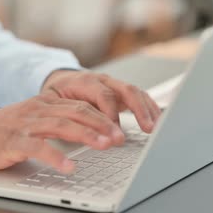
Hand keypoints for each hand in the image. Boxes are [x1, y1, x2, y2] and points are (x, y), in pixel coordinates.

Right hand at [0, 94, 125, 172]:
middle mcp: (38, 109)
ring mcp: (25, 124)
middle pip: (76, 112)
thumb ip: (58, 123)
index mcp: (46, 103)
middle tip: (120, 138)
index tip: (121, 129)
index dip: (103, 117)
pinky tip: (69, 166)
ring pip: (61, 125)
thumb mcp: (35, 122)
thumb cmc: (5, 132)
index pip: (81, 106)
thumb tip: (90, 132)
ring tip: (104, 146)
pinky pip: (37, 148)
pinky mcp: (13, 141)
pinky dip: (55, 156)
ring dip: (86, 135)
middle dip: (102, 125)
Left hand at [42, 71, 160, 132]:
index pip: (103, 95)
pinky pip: (140, 97)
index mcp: (85, 81)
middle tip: (147, 128)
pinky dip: (150, 109)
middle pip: (126, 90)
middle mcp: (103, 80)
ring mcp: (114, 84)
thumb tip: (83, 133)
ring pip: (136, 92)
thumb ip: (70, 116)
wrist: (61, 82)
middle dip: (139, 110)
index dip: (111, 114)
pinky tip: (157, 121)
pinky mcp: (122, 92)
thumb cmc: (57, 96)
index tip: (116, 132)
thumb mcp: (55, 104)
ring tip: (156, 128)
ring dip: (148, 110)